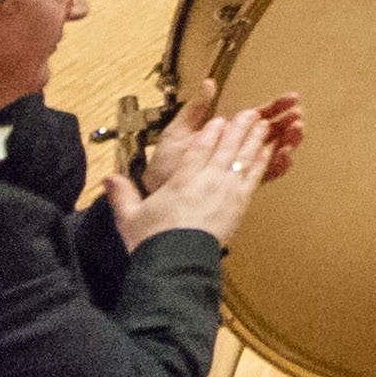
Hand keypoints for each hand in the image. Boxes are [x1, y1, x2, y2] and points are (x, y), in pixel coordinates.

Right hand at [118, 100, 290, 246]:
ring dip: (254, 138)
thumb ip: (121, 194)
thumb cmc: (152, 241)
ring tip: (262, 124)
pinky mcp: (240, 204)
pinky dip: (263, 161)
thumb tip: (106, 178)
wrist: (175, 264)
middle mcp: (206, 180)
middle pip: (225, 147)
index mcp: (180, 180)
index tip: (217, 121)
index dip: (209, 133)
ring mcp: (226, 191)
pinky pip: (254, 176)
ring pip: (243, 157)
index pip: (197, 149)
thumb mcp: (129, 217)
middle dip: (237, 128)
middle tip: (248, 113)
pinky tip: (269, 150)